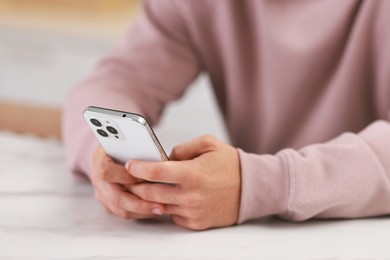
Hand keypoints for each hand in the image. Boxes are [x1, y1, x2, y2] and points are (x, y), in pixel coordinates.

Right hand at [91, 146, 164, 218]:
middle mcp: (98, 179)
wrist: (111, 154)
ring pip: (120, 209)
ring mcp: (101, 193)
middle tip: (159, 205)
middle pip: (115, 197)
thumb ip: (137, 149)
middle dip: (139, 203)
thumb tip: (159, 161)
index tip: (145, 179)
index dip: (126, 177)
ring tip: (160, 209)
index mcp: (99, 160)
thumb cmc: (123, 147)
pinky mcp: (108, 204)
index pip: (106, 171)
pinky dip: (140, 213)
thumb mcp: (127, 142)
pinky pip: (124, 213)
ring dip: (142, 211)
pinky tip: (154, 210)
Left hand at [126, 135, 240, 229]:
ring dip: (149, 198)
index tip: (128, 165)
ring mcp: (193, 212)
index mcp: (192, 173)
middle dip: (136, 186)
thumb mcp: (208, 144)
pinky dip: (167, 207)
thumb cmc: (230, 164)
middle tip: (131, 179)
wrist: (251, 188)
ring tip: (146, 187)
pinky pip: (172, 217)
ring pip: (159, 206)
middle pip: (150, 193)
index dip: (138, 168)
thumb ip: (182, 148)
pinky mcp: (196, 223)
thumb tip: (163, 158)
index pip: (155, 172)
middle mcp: (190, 196)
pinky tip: (170, 198)